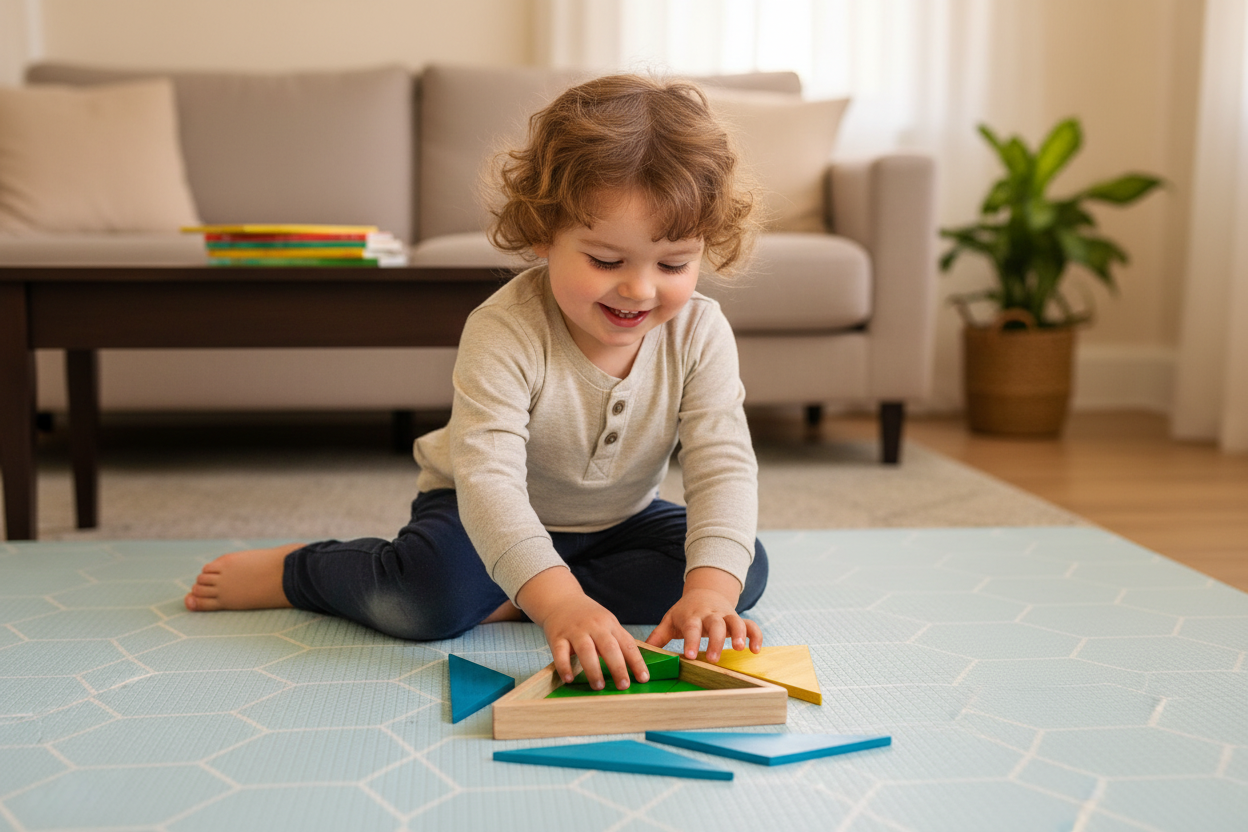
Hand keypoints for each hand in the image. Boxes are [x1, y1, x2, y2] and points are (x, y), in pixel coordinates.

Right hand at [516, 567, 649, 689]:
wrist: (561, 600)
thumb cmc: (588, 617)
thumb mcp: (607, 623)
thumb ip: (618, 642)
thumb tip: (634, 669)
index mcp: (610, 624)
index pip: (627, 644)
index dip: (636, 662)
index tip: (643, 678)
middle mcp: (595, 626)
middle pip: (609, 647)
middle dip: (618, 667)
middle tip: (624, 686)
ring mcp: (575, 631)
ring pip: (586, 651)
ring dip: (593, 670)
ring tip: (599, 686)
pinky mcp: (557, 637)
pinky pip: (560, 653)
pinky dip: (564, 666)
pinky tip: (569, 679)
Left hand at [644, 567, 762, 661]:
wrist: (705, 593)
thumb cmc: (685, 612)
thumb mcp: (670, 620)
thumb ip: (658, 636)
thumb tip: (640, 652)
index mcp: (691, 616)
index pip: (691, 628)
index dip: (692, 641)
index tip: (691, 656)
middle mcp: (710, 615)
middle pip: (715, 625)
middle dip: (715, 641)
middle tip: (714, 660)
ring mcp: (726, 616)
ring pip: (735, 622)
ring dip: (738, 634)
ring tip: (739, 649)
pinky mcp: (738, 619)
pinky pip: (750, 625)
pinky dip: (756, 636)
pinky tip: (756, 650)